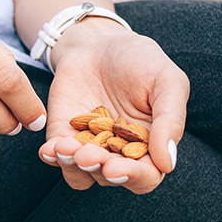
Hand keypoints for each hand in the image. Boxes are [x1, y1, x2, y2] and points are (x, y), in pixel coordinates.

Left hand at [38, 18, 188, 193]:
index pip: (145, 176)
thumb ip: (171, 120)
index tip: (118, 169)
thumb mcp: (167, 82)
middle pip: (110, 178)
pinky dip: (52, 156)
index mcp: (149, 146)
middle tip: (88, 156)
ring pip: (80, 174)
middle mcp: (118, 153)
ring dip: (73, 167)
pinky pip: (56, 156)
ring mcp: (88, 146)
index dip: (133, 177)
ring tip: (67, 148)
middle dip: (99, 169)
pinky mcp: (62, 135)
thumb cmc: (140, 61)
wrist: (100, 43)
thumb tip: (167, 163)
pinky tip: (50, 149)